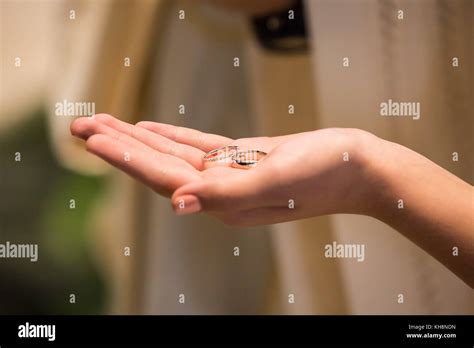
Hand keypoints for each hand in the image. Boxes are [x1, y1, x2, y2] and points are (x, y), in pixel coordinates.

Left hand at [71, 114, 472, 286]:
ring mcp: (231, 174)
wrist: (359, 168)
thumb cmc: (325, 174)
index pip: (163, 178)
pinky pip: (198, 146)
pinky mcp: (244, 158)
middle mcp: (221, 192)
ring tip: (105, 123)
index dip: (126, 157)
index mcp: (224, 202)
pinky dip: (172, 136)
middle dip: (120, 146)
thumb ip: (226, 193)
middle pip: (159, 166)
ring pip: (174, 154)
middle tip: (81, 126)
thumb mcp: (277, 180)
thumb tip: (180, 204)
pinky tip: (151, 128)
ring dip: (139, 139)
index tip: (92, 136)